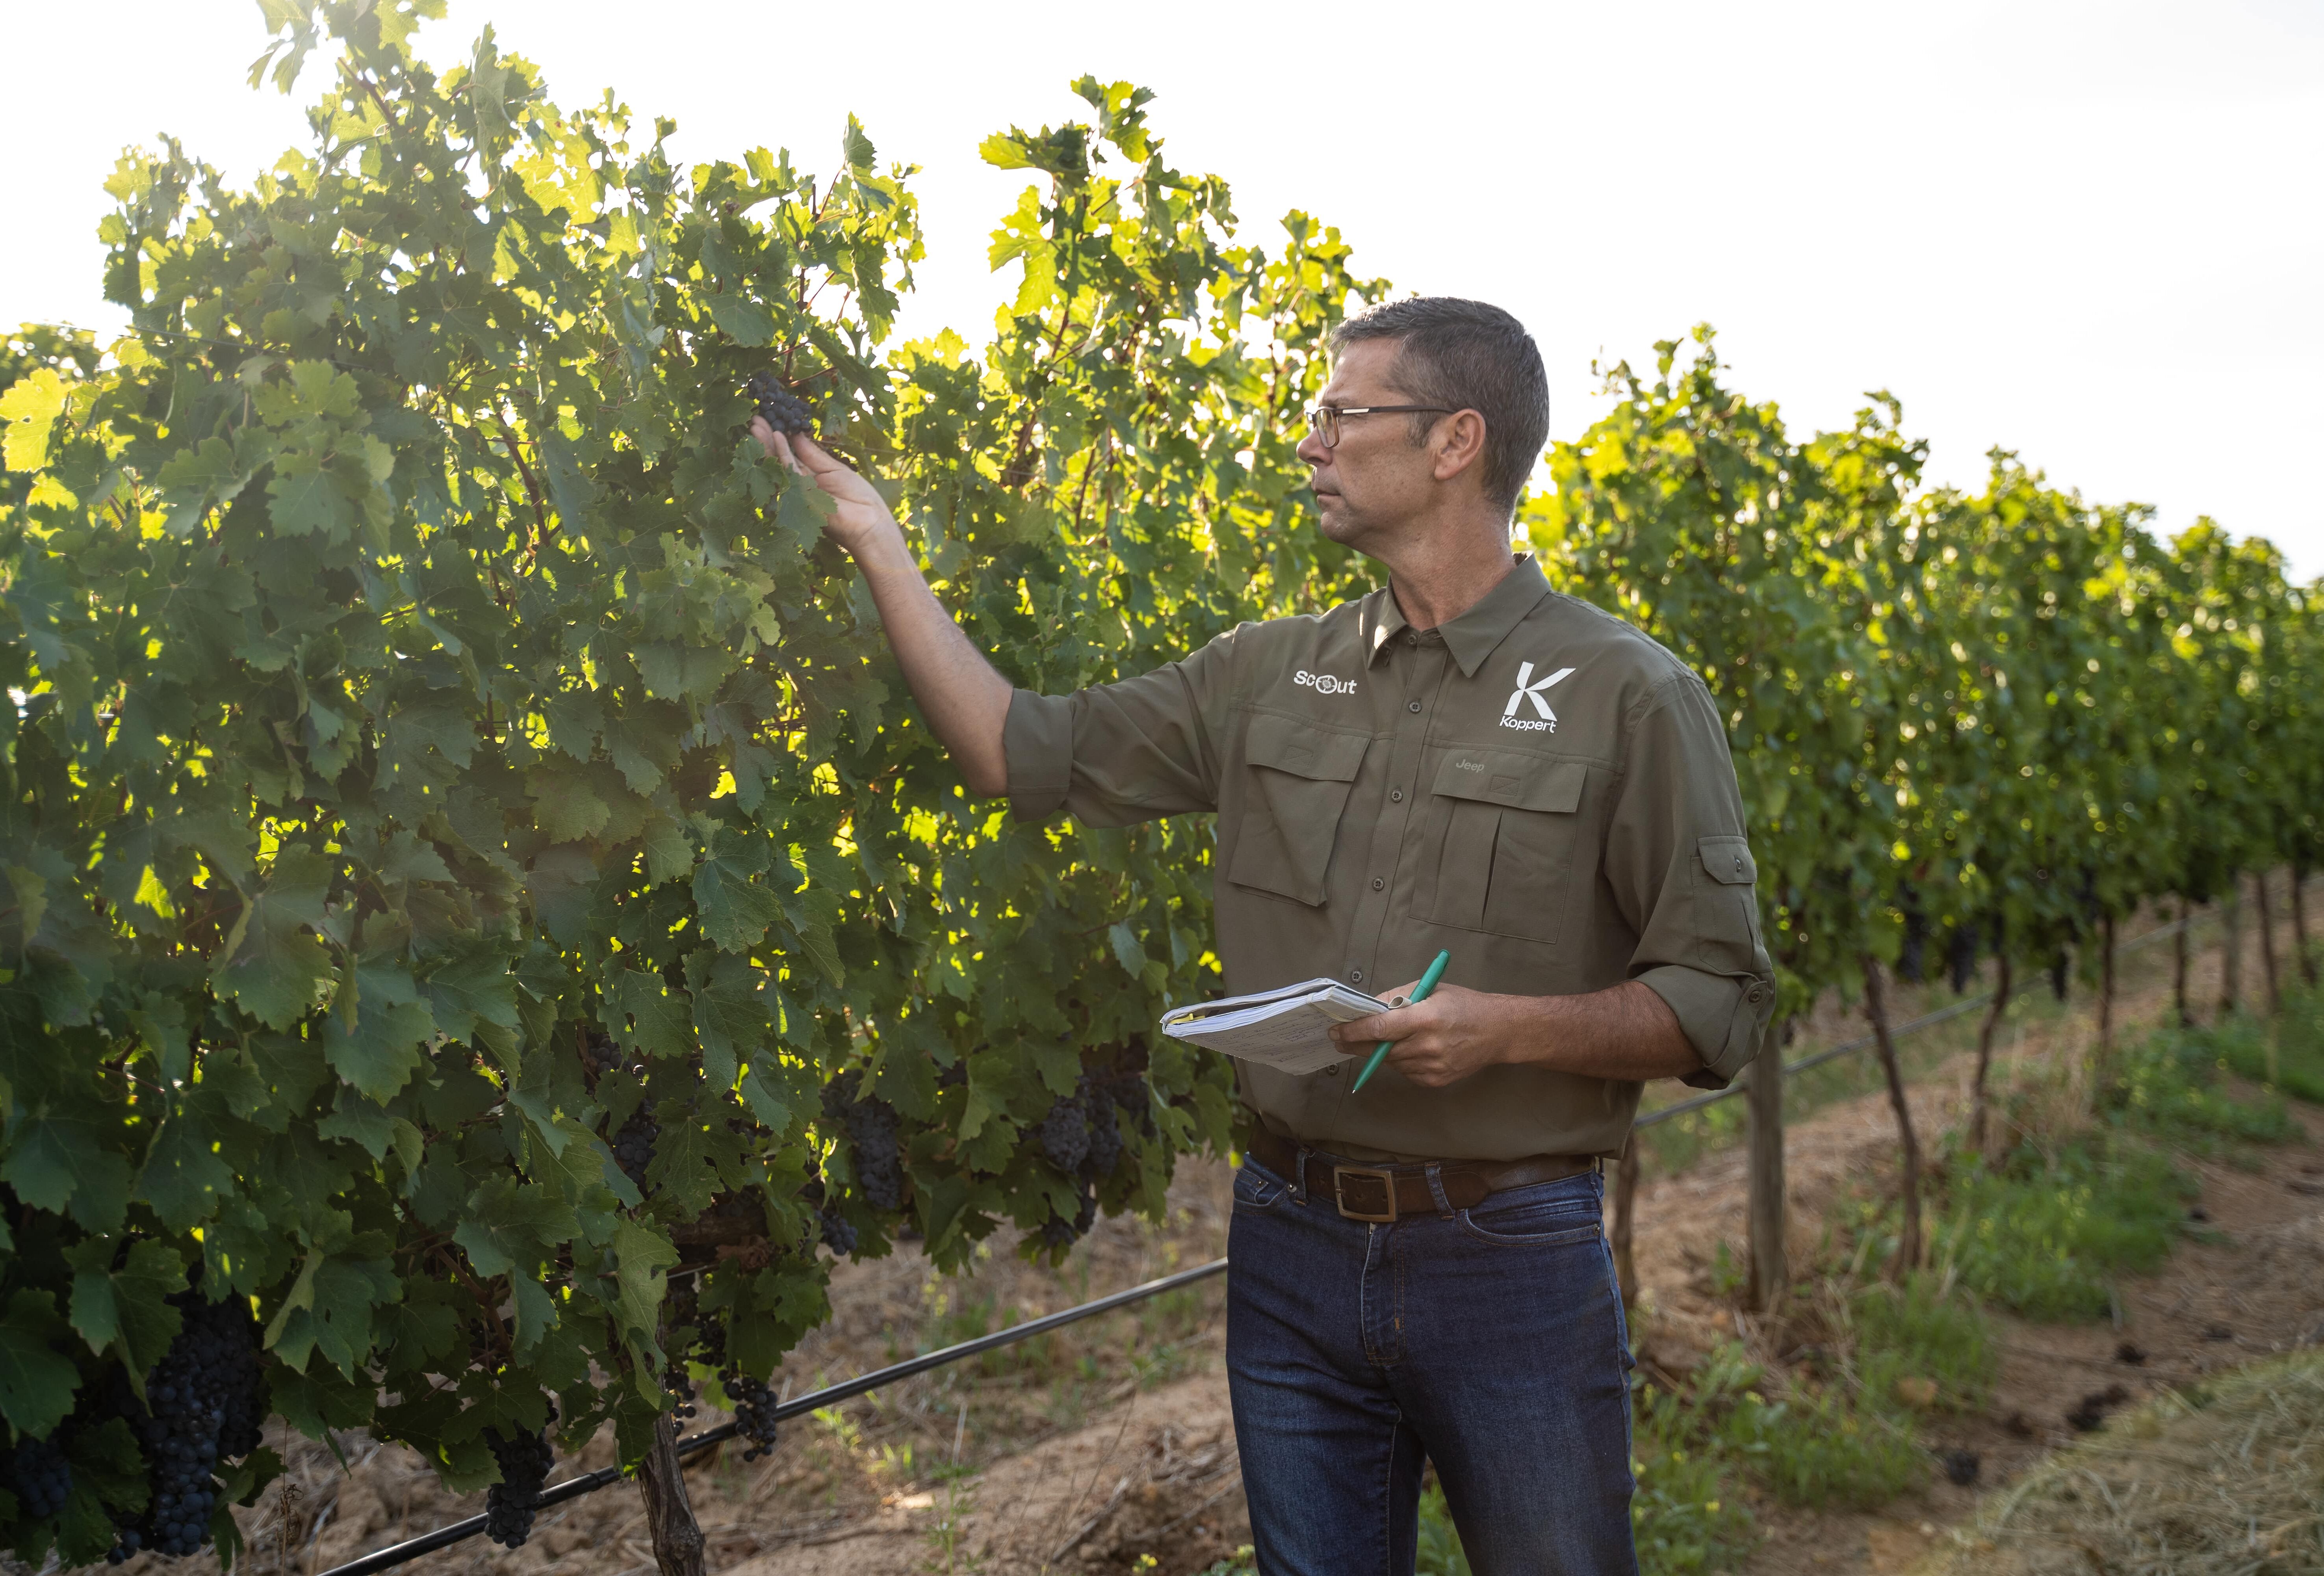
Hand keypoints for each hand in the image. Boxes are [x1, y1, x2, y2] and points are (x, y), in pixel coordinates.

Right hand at [751, 418, 902, 560]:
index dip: (780, 438)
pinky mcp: (801, 496)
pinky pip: (790, 472)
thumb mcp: (835, 468)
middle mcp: (800, 483)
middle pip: (780, 459)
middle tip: (755, 420)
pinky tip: (776, 437)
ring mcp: (798, 491)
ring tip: (756, 424)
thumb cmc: (858, 496)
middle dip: (766, 440)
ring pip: (779, 464)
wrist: (869, 521)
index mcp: (809, 476)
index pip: (791, 455)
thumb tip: (797, 435)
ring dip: (767, 444)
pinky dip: (782, 454)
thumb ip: (813, 454)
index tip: (771, 420)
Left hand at [1327, 982, 1517, 1087]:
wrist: (1498, 1032)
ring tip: (1385, 1039)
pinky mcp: (1435, 1080)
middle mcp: (1428, 1046)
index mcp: (1426, 1018)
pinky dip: (1401, 1061)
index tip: (1336, 1031)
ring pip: (1391, 1062)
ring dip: (1382, 1052)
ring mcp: (1432, 1067)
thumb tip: (1368, 1008)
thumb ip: (1398, 998)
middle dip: (1357, 1044)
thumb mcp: (1431, 990)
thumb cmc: (1463, 1005)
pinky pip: (1406, 1072)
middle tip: (1340, 1039)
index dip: (1354, 1031)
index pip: (1380, 1028)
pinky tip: (1412, 1049)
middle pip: (1380, 1049)